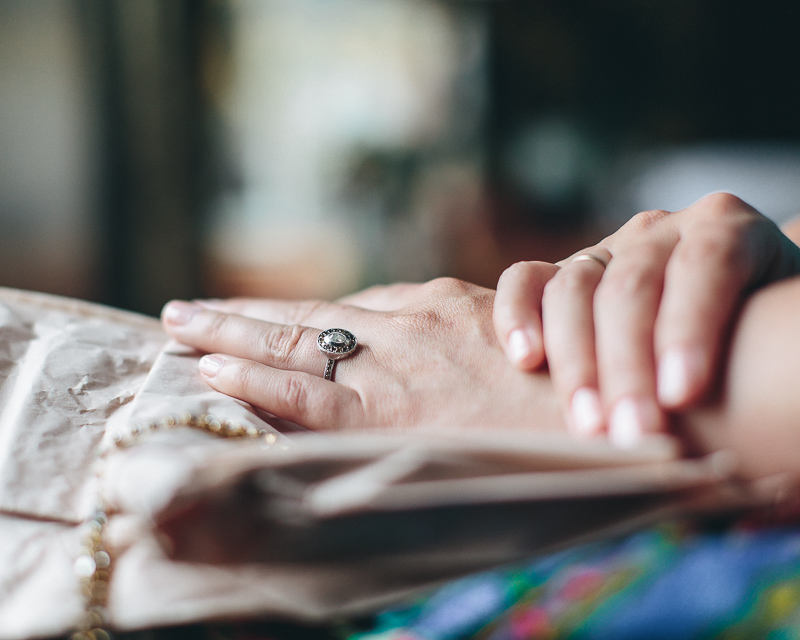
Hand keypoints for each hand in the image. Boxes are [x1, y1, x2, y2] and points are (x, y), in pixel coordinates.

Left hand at [164, 279, 563, 432]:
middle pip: (306, 316)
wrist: (623, 412)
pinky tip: (209, 368)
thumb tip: (444, 367)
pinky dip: (253, 378)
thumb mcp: (526, 350)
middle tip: (185, 309)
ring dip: (226, 334)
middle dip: (243, 313)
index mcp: (440, 307)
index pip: (348, 311)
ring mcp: (394, 365)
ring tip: (177, 327)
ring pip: (290, 343)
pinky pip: (303, 392)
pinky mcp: (388, 412)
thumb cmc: (581, 391)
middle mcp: (409, 325)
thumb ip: (473, 349)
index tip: (259, 317)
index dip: (296, 315)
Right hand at [493, 192, 799, 445]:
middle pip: (633, 287)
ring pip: (575, 289)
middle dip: (630, 366)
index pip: (707, 263)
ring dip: (577, 361)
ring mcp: (603, 251)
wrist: (731, 325)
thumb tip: (769, 466)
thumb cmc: (764, 347)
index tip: (682, 395)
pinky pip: (525, 281)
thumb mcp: (783, 343)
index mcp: (728, 229)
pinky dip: (517, 315)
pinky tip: (524, 359)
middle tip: (634, 432)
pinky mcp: (557, 275)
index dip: (689, 327)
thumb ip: (774, 367)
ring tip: (589, 425)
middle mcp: (660, 232)